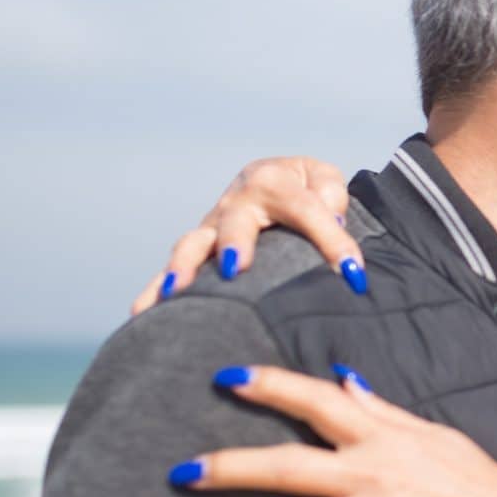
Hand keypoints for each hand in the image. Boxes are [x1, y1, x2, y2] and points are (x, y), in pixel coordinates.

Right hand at [131, 156, 365, 314]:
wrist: (276, 182)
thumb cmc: (308, 189)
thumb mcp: (326, 181)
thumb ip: (333, 196)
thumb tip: (331, 222)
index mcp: (275, 182)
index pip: (308, 210)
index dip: (332, 241)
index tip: (354, 276)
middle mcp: (236, 202)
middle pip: (234, 222)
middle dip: (235, 243)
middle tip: (237, 268)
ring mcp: (212, 228)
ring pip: (193, 246)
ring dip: (184, 268)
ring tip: (178, 293)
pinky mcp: (200, 252)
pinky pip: (174, 272)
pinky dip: (155, 291)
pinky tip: (142, 315)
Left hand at [173, 364, 496, 496]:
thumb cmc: (481, 486)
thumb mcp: (436, 437)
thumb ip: (384, 412)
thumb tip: (343, 381)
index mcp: (384, 439)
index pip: (316, 401)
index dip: (268, 386)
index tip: (225, 378)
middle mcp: (372, 476)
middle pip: (283, 466)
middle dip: (226, 467)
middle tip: (182, 471)